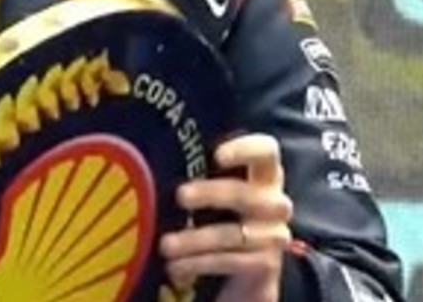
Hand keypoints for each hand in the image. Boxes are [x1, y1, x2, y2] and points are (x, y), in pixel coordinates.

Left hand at [160, 134, 293, 301]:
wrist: (239, 271)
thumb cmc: (216, 216)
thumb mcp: (210, 191)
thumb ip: (195, 174)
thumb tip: (148, 159)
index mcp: (262, 175)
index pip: (266, 152)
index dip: (246, 149)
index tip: (217, 155)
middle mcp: (274, 203)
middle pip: (245, 193)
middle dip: (210, 194)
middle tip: (180, 195)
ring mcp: (273, 235)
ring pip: (233, 234)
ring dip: (194, 239)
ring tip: (165, 245)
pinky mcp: (265, 265)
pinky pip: (231, 261)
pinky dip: (199, 263)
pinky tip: (175, 267)